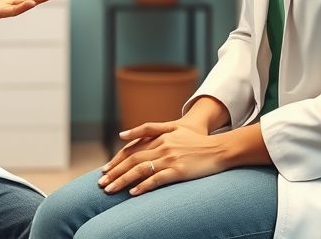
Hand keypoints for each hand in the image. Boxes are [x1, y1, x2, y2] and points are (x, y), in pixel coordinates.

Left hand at [97, 120, 269, 196]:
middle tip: (101, 184)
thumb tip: (122, 135)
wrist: (219, 149)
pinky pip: (157, 179)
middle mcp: (162, 146)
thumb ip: (148, 128)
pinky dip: (144, 186)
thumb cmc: (196, 139)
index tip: (105, 171)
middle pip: (132, 160)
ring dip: (123, 181)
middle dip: (115, 173)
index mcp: (158, 136)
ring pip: (140, 170)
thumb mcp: (173, 127)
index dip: (116, 160)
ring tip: (110, 190)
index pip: (131, 150)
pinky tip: (133, 193)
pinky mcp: (179, 171)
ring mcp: (170, 159)